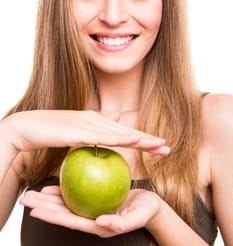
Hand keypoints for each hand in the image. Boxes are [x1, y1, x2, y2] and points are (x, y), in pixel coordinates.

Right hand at [2, 110, 169, 154]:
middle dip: (148, 139)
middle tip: (167, 147)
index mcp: (95, 120)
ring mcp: (87, 123)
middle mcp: (95, 119)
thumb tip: (101, 135)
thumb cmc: (50, 132)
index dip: (141, 137)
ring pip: (119, 133)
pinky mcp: (78, 131)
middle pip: (126, 131)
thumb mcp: (73, 132)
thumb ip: (89, 134)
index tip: (158, 145)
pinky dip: (119, 139)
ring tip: (158, 145)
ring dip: (140, 139)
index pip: (122, 131)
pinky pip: (102, 137)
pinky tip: (133, 141)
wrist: (27, 127)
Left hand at [20, 185, 160, 237]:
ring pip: (66, 204)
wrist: (150, 206)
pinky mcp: (94, 199)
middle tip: (26, 199)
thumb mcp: (135, 217)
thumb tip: (100, 223)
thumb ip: (119, 223)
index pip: (70, 221)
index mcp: (97, 226)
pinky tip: (54, 185)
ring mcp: (91, 208)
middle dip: (43, 207)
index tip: (35, 211)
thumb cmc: (144, 212)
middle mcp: (90, 218)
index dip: (52, 216)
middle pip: (63, 213)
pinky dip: (64, 190)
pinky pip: (76, 193)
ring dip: (49, 199)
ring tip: (33, 193)